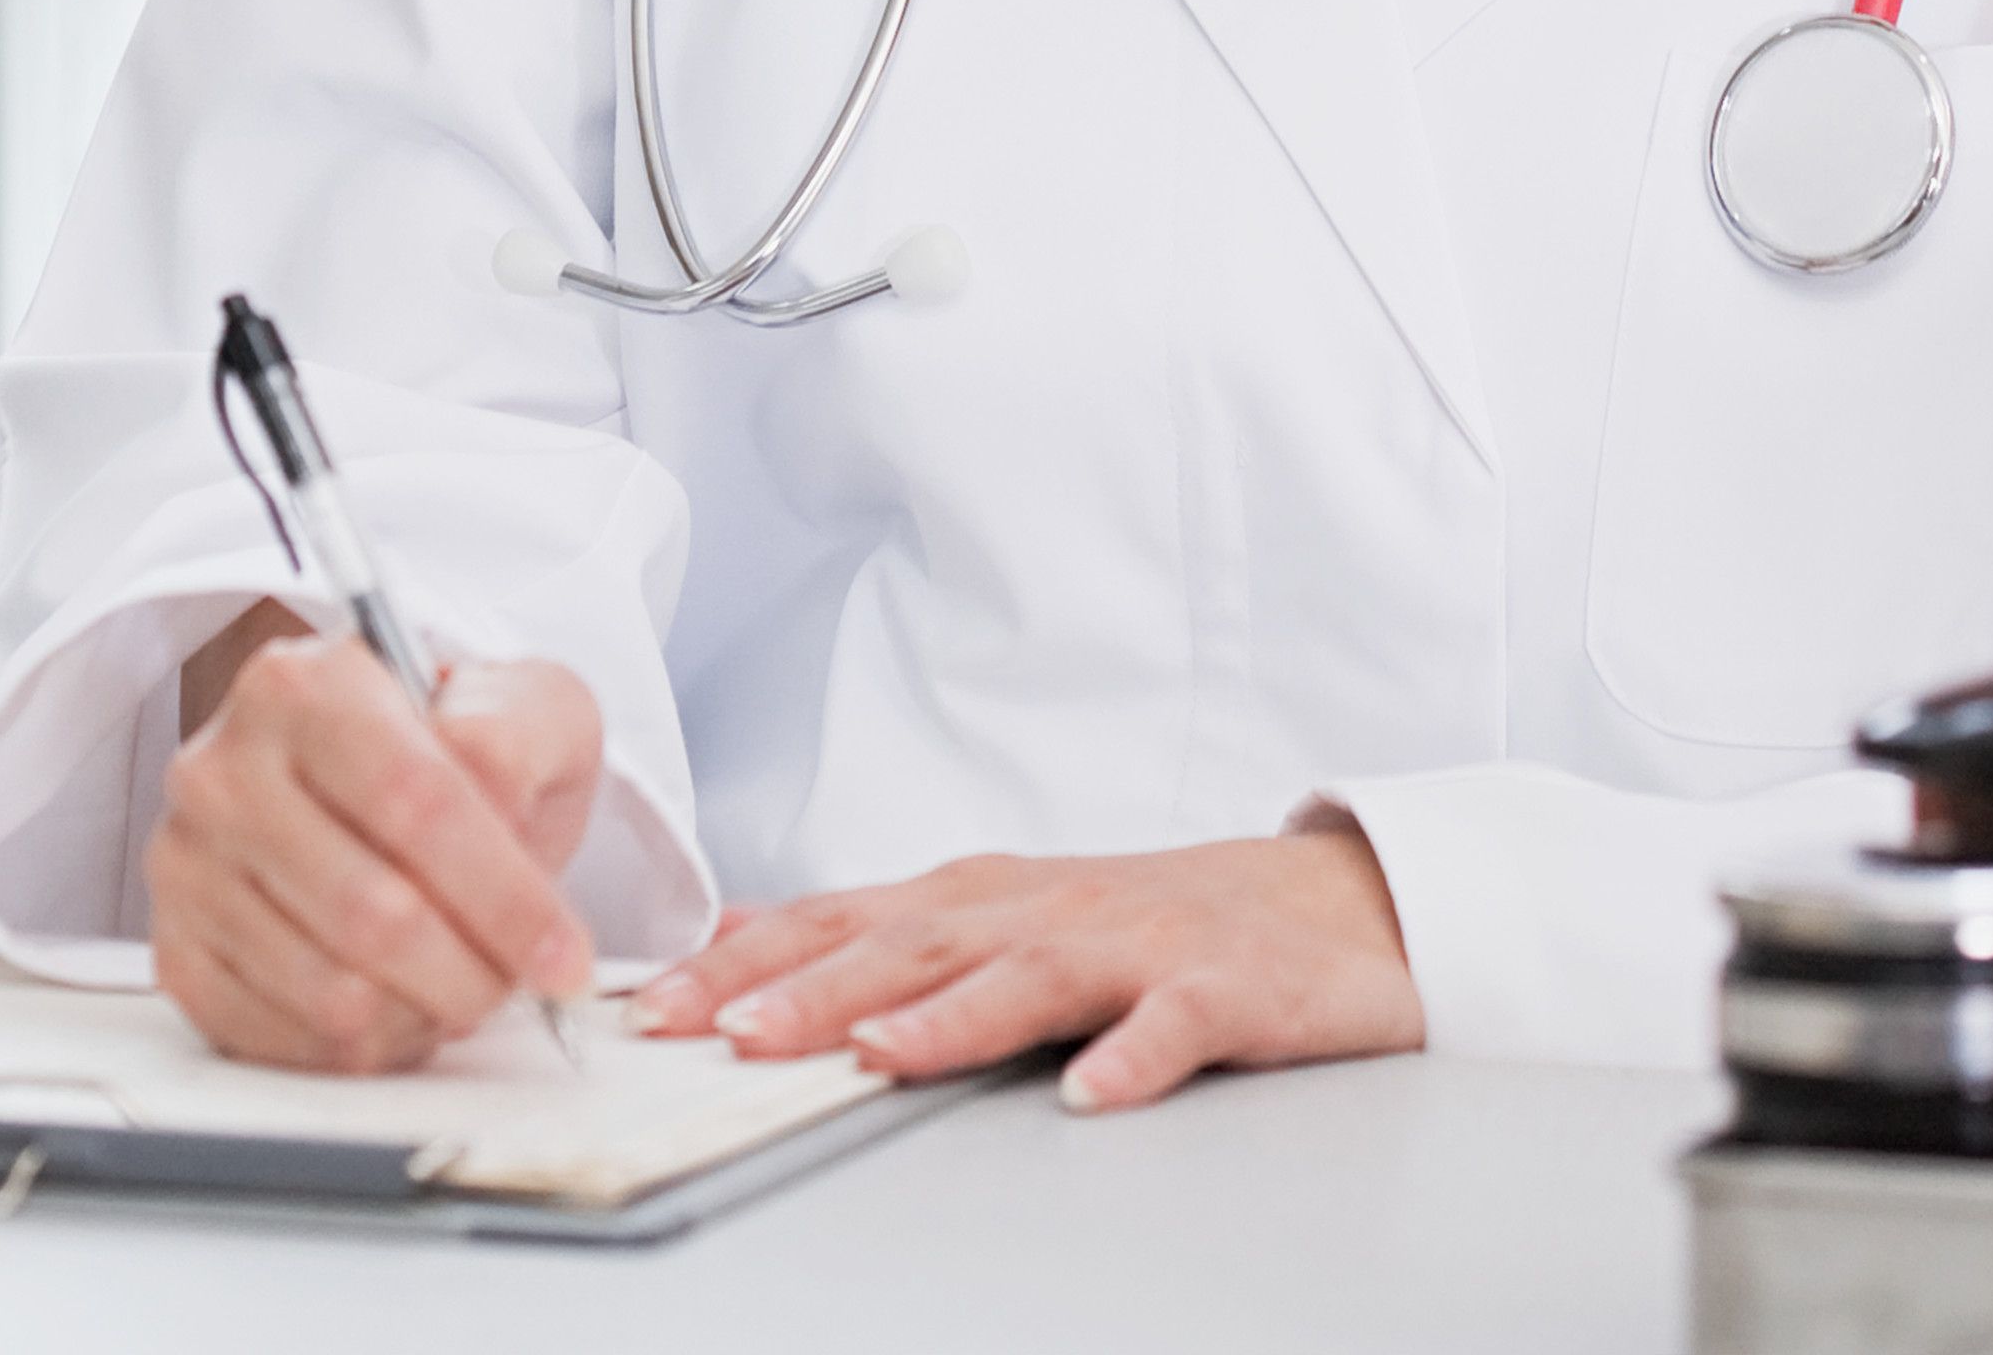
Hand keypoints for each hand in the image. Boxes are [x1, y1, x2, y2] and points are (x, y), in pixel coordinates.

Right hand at [150, 616, 601, 1074]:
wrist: (375, 784)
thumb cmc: (456, 749)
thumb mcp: (523, 703)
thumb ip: (520, 731)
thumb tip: (493, 793)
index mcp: (305, 685)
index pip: (413, 802)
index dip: (503, 896)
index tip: (563, 956)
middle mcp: (223, 768)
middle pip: (372, 913)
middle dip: (472, 972)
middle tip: (517, 981)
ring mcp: (187, 864)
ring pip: (331, 994)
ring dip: (423, 1015)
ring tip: (456, 983)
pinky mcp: (176, 949)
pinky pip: (284, 1041)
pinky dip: (366, 1047)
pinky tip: (399, 1005)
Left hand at [626, 829, 1423, 1113]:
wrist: (1332, 905)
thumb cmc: (1150, 920)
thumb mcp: (1001, 913)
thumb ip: (879, 929)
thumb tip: (744, 935)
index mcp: (982, 900)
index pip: (842, 924)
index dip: (749, 965)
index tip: (660, 1009)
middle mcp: (1044, 910)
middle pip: (914, 946)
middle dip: (814, 988)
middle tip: (730, 1034)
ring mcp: (1136, 945)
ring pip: (1030, 975)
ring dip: (950, 1015)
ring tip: (879, 1053)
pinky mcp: (1226, 988)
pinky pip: (1177, 1024)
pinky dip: (1135, 1056)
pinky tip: (1094, 1093)